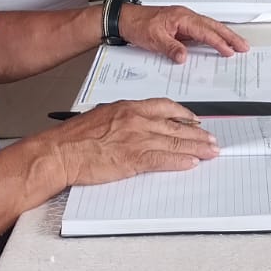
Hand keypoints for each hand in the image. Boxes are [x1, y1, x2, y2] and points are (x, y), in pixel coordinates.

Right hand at [46, 99, 219, 186]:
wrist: (59, 152)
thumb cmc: (73, 138)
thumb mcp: (101, 117)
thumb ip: (122, 119)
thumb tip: (134, 126)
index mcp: (128, 107)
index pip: (165, 107)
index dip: (184, 114)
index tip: (194, 121)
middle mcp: (137, 119)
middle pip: (176, 125)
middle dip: (197, 134)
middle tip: (211, 139)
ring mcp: (137, 138)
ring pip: (175, 141)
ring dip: (196, 148)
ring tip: (211, 152)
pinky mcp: (134, 158)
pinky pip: (164, 159)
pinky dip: (180, 161)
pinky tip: (192, 163)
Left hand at [117, 3, 249, 62]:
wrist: (124, 19)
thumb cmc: (137, 24)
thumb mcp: (153, 38)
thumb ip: (171, 47)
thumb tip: (184, 57)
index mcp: (181, 17)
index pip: (205, 30)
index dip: (218, 41)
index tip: (229, 50)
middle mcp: (185, 17)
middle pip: (213, 26)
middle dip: (230, 36)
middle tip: (244, 46)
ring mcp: (184, 21)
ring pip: (209, 27)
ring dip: (223, 36)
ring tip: (237, 45)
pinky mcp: (180, 27)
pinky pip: (201, 31)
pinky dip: (212, 37)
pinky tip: (218, 44)